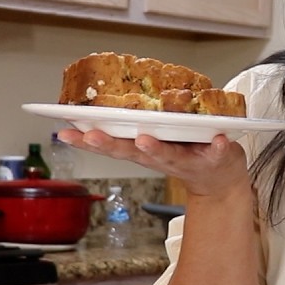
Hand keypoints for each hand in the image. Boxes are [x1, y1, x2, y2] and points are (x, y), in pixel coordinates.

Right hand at [56, 128, 248, 197]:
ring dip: (156, 148)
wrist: (219, 180)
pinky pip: (217, 153)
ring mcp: (188, 160)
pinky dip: (218, 148)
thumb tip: (100, 104)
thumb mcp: (152, 144)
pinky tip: (219, 140)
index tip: (65, 131)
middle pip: (132, 151)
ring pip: (169, 155)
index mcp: (144, 149)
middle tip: (91, 134)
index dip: (87, 140)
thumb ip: (132, 127)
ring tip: (144, 139)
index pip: (111, 144)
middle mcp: (160, 157)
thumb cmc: (183, 153)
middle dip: (110, 143)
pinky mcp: (216, 158)